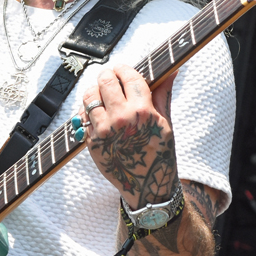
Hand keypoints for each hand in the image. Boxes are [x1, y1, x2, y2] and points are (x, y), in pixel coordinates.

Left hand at [80, 63, 178, 207]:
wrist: (146, 185)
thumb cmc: (159, 152)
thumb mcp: (165, 123)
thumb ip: (163, 94)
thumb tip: (172, 70)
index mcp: (142, 112)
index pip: (128, 77)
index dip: (124, 69)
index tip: (122, 70)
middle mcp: (121, 119)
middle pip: (105, 81)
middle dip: (107, 75)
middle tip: (109, 77)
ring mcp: (103, 131)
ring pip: (89, 96)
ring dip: (95, 91)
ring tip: (102, 94)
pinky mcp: (91, 142)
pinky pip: (83, 116)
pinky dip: (88, 111)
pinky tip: (98, 113)